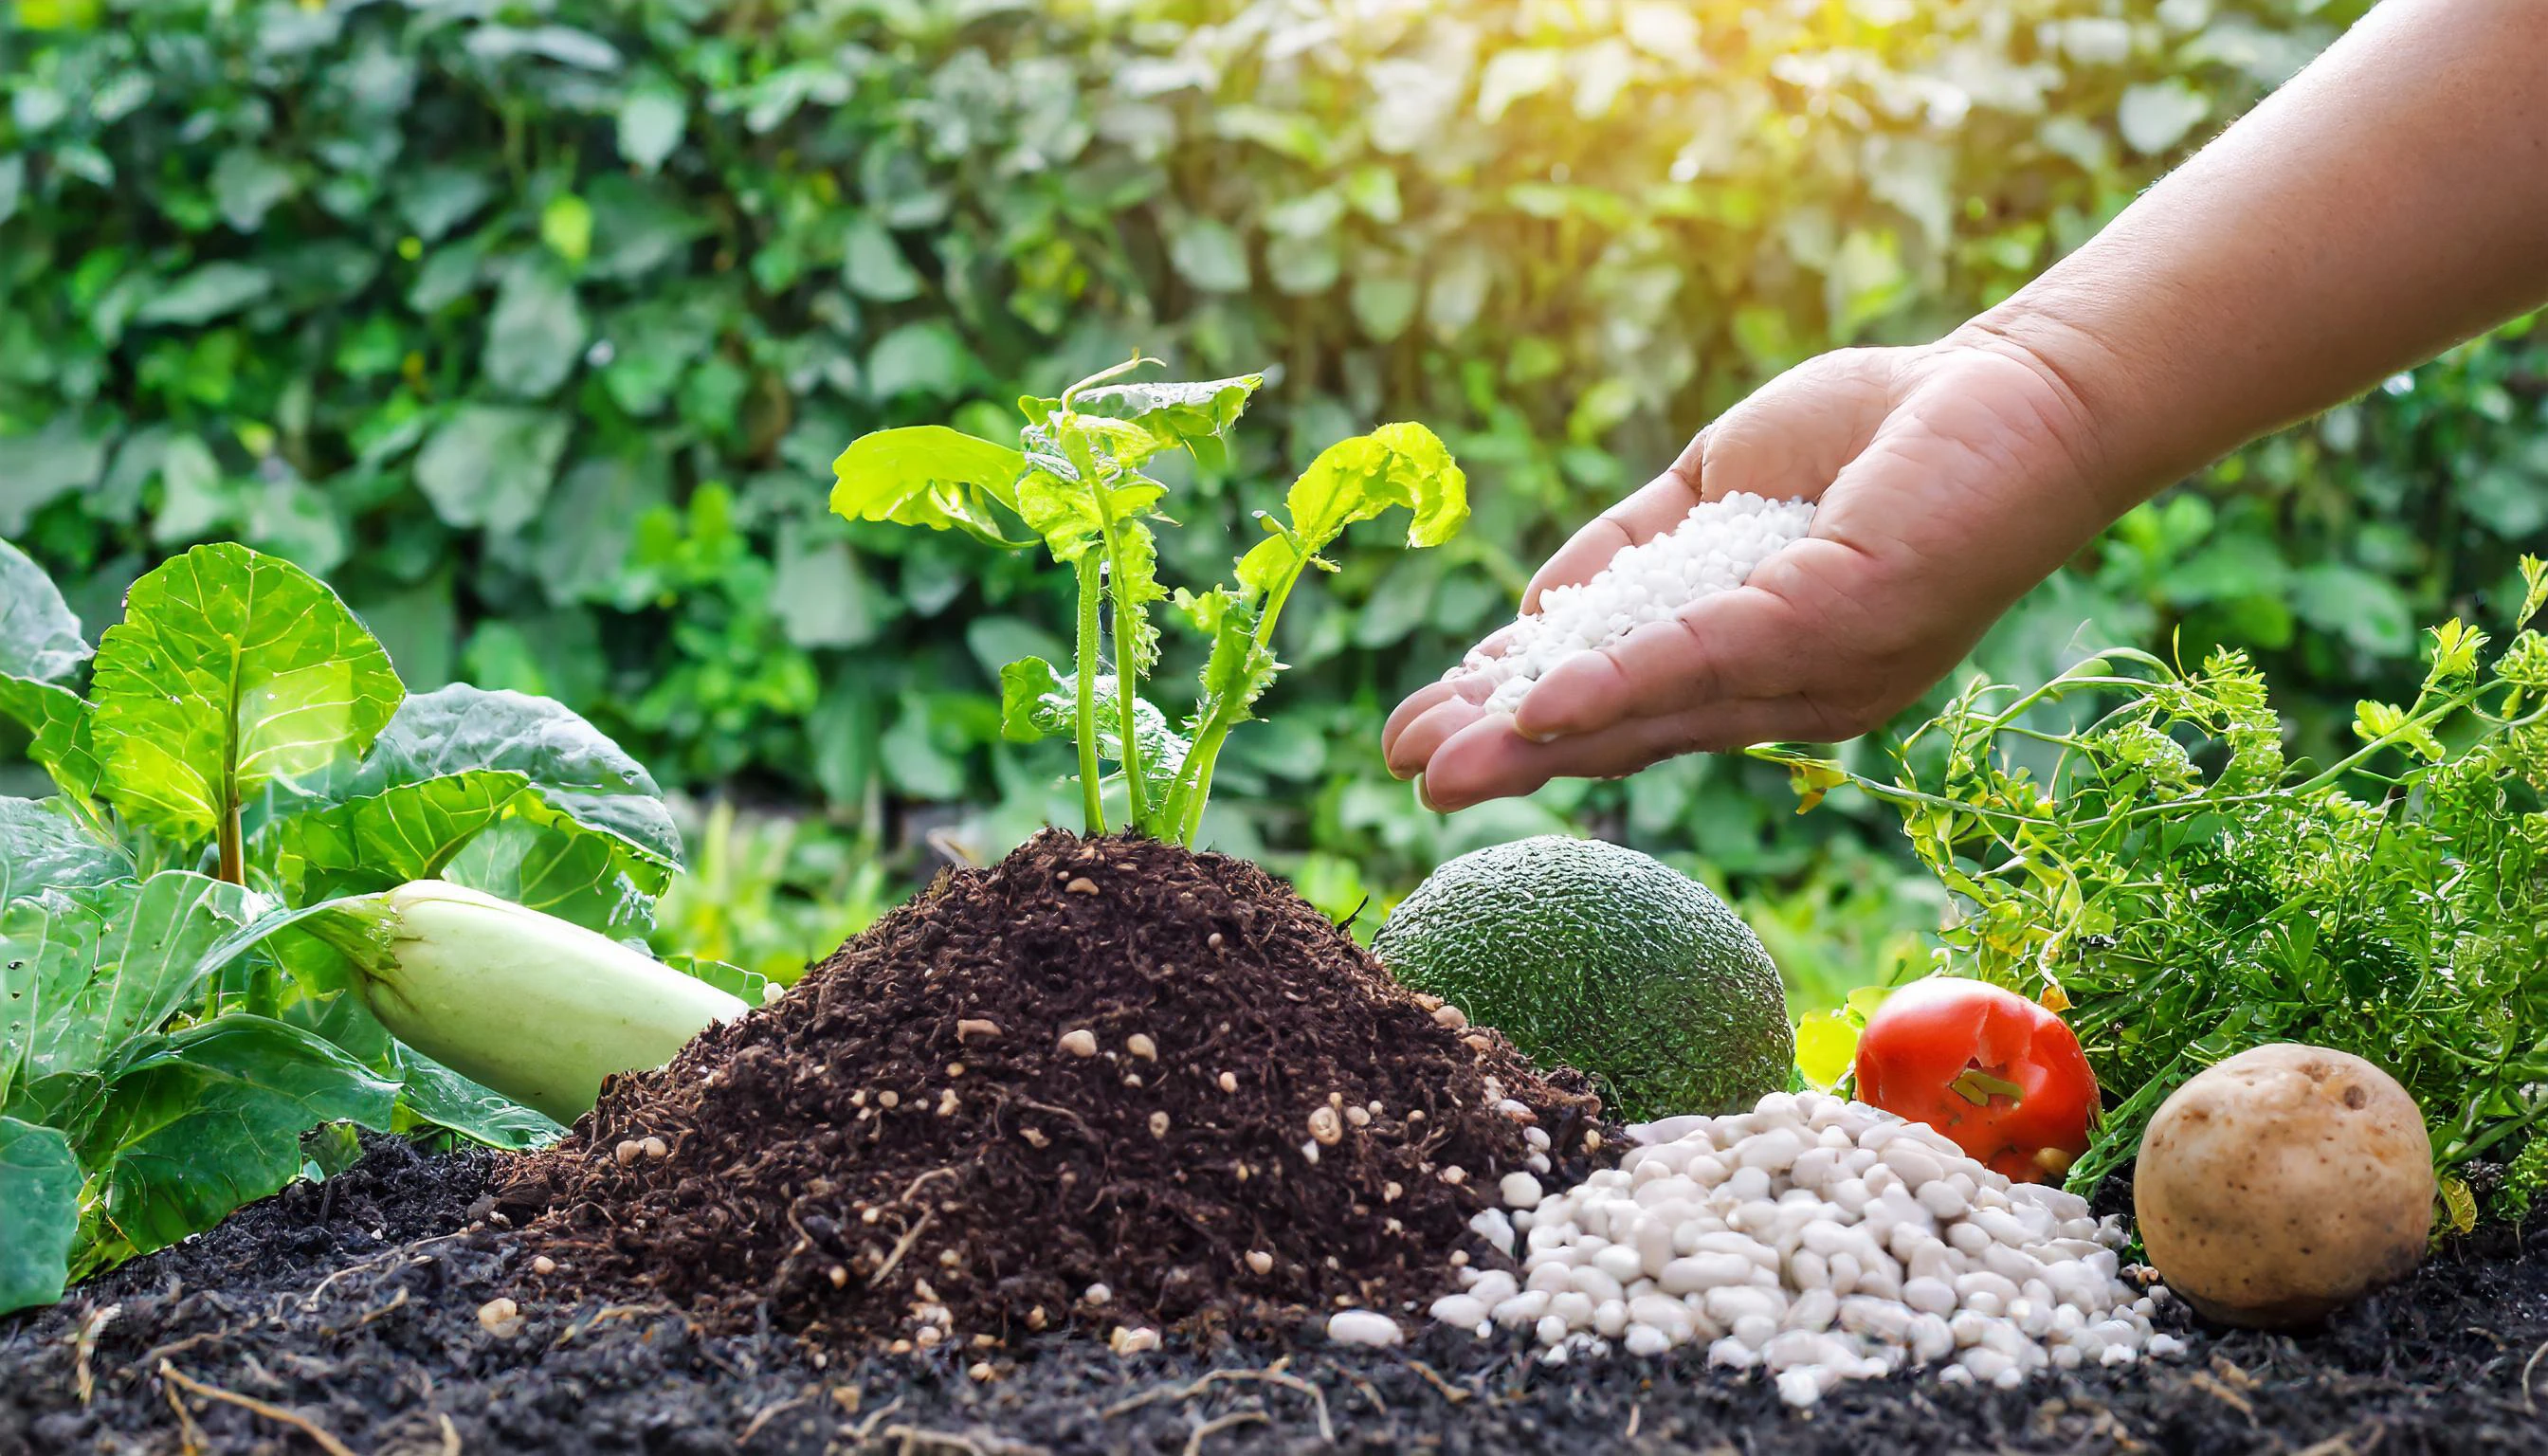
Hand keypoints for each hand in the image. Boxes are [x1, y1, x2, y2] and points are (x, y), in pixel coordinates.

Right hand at [1382, 331, 2118, 810]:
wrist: (2019, 384)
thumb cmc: (1884, 427)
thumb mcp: (1722, 488)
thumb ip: (1634, 549)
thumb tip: (1536, 608)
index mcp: (1761, 662)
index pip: (1626, 699)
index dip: (1526, 715)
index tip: (1430, 735)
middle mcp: (1791, 691)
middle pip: (1627, 728)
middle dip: (1512, 750)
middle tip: (1411, 777)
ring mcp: (1820, 670)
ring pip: (1653, 711)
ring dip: (1536, 740)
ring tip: (1440, 764)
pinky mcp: (1844, 622)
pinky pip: (1710, 660)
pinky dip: (1618, 686)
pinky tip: (1541, 709)